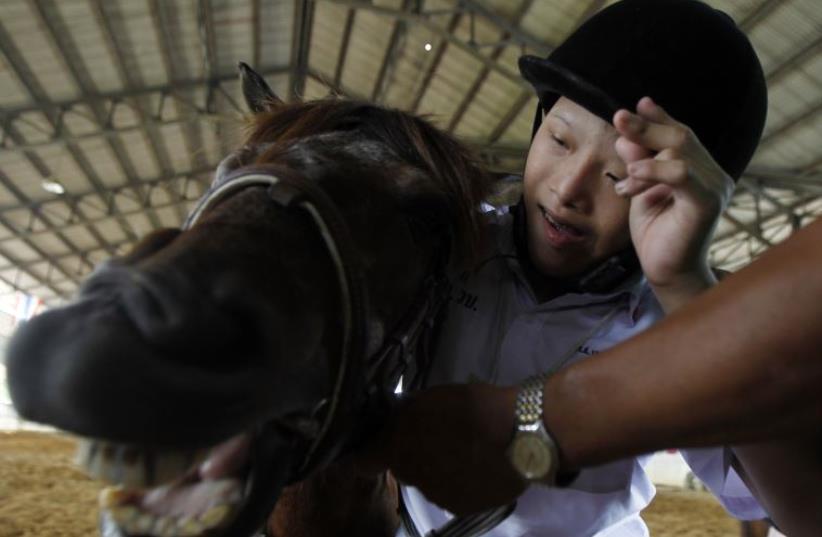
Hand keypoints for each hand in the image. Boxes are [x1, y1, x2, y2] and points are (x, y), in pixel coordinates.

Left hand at [352, 383, 523, 515]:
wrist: (517, 434)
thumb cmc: (470, 407)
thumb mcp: (427, 399)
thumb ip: (404, 414)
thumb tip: (395, 421)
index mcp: (396, 450)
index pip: (362, 461)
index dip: (359, 457)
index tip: (359, 453)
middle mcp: (412, 479)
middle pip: (403, 468)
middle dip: (412, 454)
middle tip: (434, 435)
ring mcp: (438, 497)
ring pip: (430, 481)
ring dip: (439, 468)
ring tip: (464, 449)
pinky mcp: (465, 507)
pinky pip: (455, 492)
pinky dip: (462, 480)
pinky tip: (479, 464)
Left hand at [613, 97, 732, 307]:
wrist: (666, 272)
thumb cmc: (655, 234)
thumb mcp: (640, 192)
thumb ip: (637, 164)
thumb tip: (625, 137)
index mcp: (700, 171)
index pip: (682, 136)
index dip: (661, 118)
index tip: (639, 104)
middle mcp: (714, 175)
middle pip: (682, 137)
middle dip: (648, 126)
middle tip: (619, 117)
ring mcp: (715, 188)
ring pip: (680, 151)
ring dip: (644, 157)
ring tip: (625, 175)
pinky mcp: (707, 203)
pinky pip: (682, 174)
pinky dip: (654, 169)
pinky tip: (633, 175)